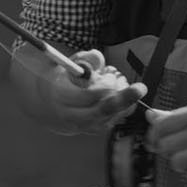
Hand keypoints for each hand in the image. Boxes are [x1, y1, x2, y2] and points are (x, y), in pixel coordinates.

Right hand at [10, 45, 145, 135]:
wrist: (49, 105)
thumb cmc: (61, 81)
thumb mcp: (67, 65)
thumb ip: (83, 59)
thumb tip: (98, 57)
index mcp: (60, 96)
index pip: (88, 95)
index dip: (104, 85)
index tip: (110, 73)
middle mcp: (71, 115)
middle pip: (104, 110)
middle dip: (125, 97)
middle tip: (138, 86)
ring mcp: (83, 126)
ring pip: (111, 117)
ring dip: (125, 101)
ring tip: (122, 83)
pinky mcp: (93, 130)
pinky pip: (114, 120)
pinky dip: (123, 107)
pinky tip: (120, 93)